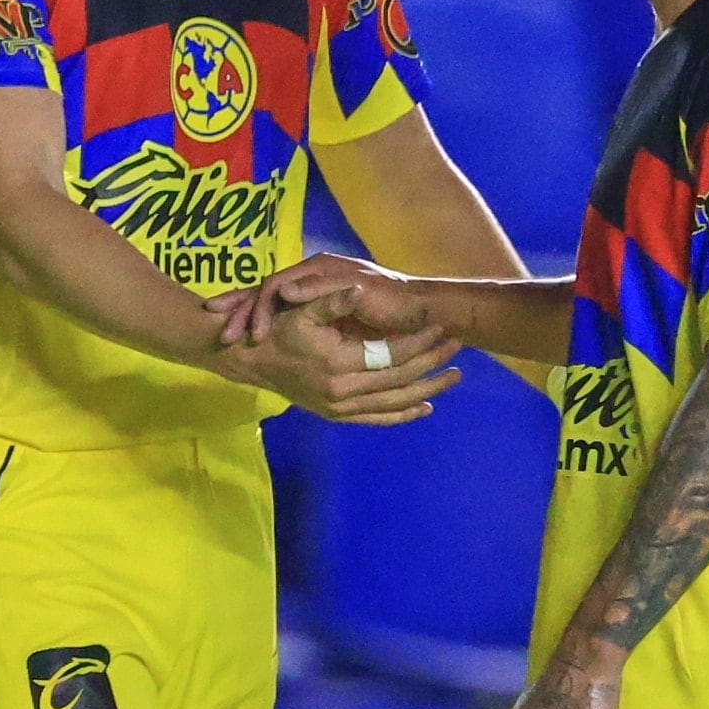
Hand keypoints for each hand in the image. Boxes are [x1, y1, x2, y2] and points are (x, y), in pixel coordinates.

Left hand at [209, 251, 423, 348]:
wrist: (421, 313)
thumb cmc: (382, 320)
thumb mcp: (335, 328)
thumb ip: (309, 328)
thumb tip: (273, 345)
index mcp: (309, 284)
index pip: (265, 296)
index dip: (241, 312)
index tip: (217, 335)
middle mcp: (312, 273)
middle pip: (262, 289)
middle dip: (240, 312)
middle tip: (224, 336)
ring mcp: (326, 273)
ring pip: (276, 287)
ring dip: (258, 311)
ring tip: (247, 335)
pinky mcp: (341, 278)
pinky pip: (306, 287)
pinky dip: (287, 301)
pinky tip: (272, 318)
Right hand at [222, 295, 459, 425]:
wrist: (252, 362)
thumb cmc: (276, 330)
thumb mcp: (300, 310)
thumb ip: (330, 301)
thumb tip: (356, 290)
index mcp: (337, 363)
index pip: (389, 354)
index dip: (417, 341)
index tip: (439, 328)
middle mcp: (342, 391)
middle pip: (399, 380)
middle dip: (431, 363)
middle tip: (457, 348)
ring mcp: (341, 408)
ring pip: (394, 402)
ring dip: (427, 390)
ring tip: (453, 376)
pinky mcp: (338, 416)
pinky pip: (377, 419)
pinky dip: (402, 415)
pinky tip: (425, 407)